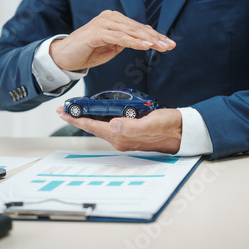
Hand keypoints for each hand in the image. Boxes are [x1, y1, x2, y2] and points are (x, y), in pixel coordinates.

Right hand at [50, 10, 175, 70]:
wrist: (65, 57)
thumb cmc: (88, 52)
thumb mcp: (112, 48)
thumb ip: (126, 41)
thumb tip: (143, 39)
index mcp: (115, 20)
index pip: (139, 28)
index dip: (155, 36)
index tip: (169, 44)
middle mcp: (110, 18)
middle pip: (138, 28)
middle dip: (156, 38)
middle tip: (170, 45)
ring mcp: (103, 23)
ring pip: (131, 31)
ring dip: (147, 39)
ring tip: (161, 46)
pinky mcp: (97, 32)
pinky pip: (119, 37)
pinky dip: (133, 41)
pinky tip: (145, 45)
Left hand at [56, 107, 181, 153]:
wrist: (183, 131)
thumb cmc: (170, 127)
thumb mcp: (152, 123)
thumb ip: (132, 126)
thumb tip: (113, 125)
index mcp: (122, 136)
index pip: (94, 127)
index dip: (77, 118)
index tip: (64, 112)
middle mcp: (121, 139)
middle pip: (93, 128)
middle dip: (78, 118)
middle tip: (64, 110)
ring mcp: (126, 137)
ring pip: (100, 127)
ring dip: (87, 118)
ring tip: (77, 110)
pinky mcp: (131, 132)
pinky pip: (109, 126)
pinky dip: (100, 119)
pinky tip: (99, 113)